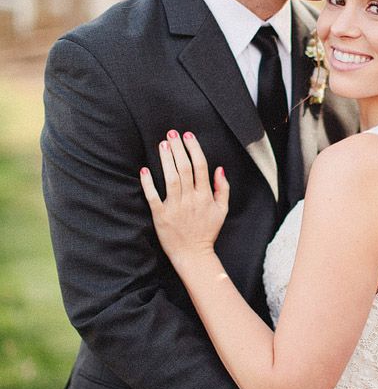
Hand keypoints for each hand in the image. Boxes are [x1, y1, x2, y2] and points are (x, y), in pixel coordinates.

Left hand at [140, 130, 228, 269]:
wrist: (194, 255)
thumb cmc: (207, 232)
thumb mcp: (222, 210)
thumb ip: (222, 189)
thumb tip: (219, 169)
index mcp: (205, 196)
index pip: (201, 166)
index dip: (194, 149)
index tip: (188, 136)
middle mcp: (191, 200)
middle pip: (185, 168)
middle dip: (178, 148)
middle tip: (171, 133)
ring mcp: (175, 207)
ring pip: (171, 179)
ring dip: (166, 160)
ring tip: (162, 145)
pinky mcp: (161, 216)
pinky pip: (153, 197)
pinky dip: (148, 184)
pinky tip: (144, 170)